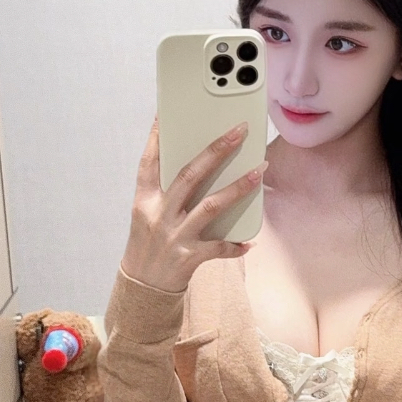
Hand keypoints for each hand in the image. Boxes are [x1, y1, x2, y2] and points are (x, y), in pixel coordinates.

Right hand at [120, 117, 264, 292]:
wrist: (142, 286)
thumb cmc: (149, 243)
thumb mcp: (146, 213)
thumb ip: (166, 190)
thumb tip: (199, 164)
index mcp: (144, 201)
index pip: (149, 163)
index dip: (156, 139)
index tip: (166, 115)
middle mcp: (159, 215)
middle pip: (189, 176)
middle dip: (216, 151)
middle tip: (238, 131)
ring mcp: (175, 236)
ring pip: (211, 206)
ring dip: (238, 187)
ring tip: (259, 170)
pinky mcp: (190, 257)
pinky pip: (219, 248)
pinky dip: (235, 244)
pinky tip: (250, 241)